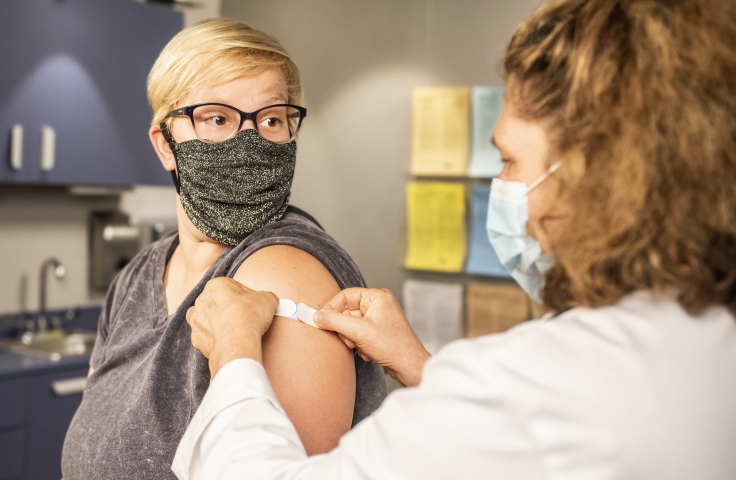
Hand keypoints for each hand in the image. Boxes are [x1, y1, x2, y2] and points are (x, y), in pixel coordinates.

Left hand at [186, 277, 278, 377]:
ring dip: (219, 323)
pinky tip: (228, 341)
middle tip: (246, 317)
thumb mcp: (268, 299)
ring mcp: (196, 320)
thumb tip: (268, 300)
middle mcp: (201, 300)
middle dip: (231, 308)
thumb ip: (266, 296)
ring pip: (208, 319)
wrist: (238, 343)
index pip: (233, 288)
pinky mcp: (197, 339)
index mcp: (216, 285)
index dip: (247, 296)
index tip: (254, 305)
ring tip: (236, 330)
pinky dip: (215, 339)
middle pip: (219, 302)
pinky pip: (206, 337)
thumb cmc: (249, 316)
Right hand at [313, 288, 430, 386]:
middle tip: (347, 339)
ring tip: (360, 347)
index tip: (320, 320)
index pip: (345, 296)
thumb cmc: (393, 346)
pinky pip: (359, 334)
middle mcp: (379, 305)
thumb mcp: (358, 332)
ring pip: (351, 325)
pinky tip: (367, 352)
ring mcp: (379, 319)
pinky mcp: (378, 332)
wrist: (410, 367)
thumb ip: (334, 321)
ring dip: (351, 338)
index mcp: (377, 297)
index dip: (331, 308)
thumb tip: (317, 316)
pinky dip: (359, 344)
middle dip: (344, 329)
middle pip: (347, 312)